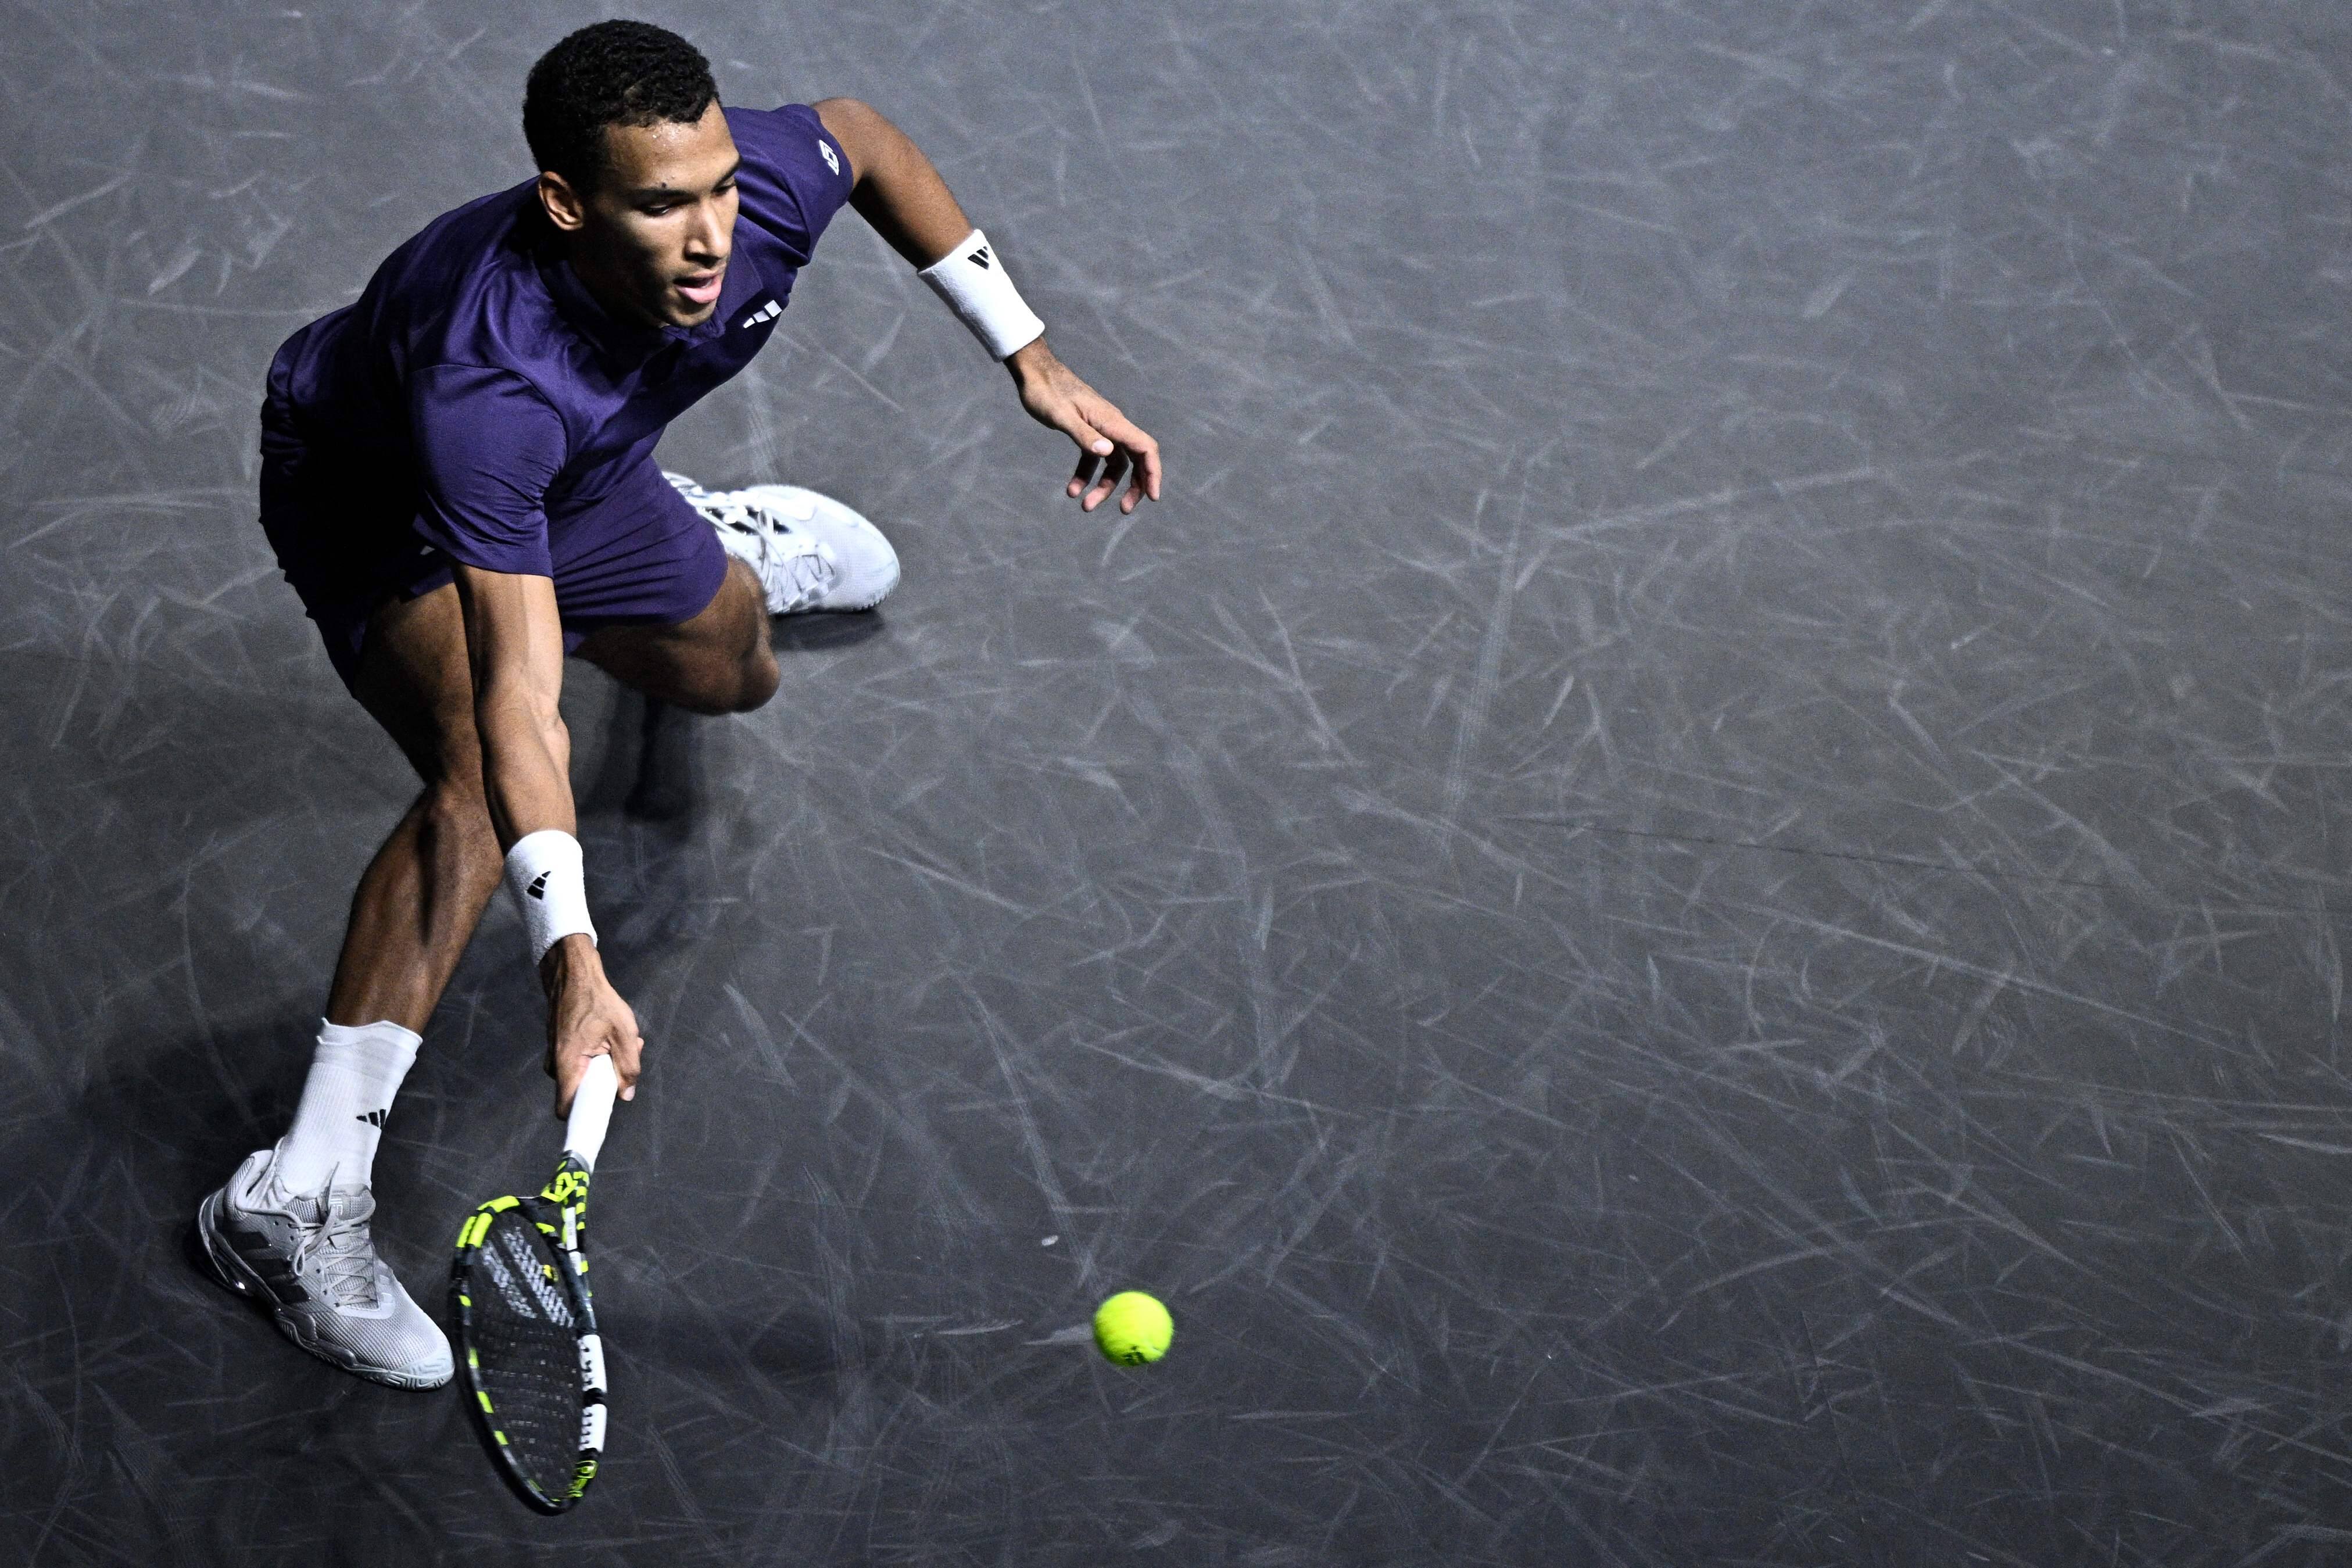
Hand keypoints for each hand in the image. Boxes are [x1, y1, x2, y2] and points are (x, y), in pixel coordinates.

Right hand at [539, 935, 643, 1116]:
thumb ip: (628, 1067)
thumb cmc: (597, 1000)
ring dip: (608, 1063)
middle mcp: (556, 1065)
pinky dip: (601, 1053)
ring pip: (586, 1075)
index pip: (568, 1109)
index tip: (602, 1117)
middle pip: (584, 1091)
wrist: (572, 974)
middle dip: (608, 1081)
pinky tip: (613, 1035)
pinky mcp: (562, 1048)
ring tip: (624, 1040)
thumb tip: (626, 1095)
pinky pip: (583, 1062)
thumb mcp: (624, 1033)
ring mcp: (556, 1056)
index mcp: (568, 1065)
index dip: (584, 1118)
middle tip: (627, 1056)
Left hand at [1008, 339, 1162, 514]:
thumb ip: (1083, 435)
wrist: (1034, 373)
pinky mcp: (1087, 430)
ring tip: (1085, 506)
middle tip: (1124, 510)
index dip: (1153, 473)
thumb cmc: (1045, 391)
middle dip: (1134, 487)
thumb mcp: (1061, 416)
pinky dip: (1086, 475)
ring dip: (1104, 487)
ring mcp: (1101, 428)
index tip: (1153, 497)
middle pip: (1136, 460)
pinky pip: (1095, 458)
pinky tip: (1071, 490)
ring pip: (1114, 463)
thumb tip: (1107, 452)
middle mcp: (1112, 425)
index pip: (1145, 449)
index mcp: (1112, 422)